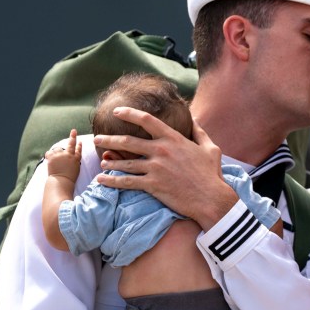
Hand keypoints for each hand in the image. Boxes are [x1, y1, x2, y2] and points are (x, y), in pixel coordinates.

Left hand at [45, 129, 81, 181]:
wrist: (62, 181)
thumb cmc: (69, 178)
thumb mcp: (76, 169)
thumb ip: (74, 162)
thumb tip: (72, 157)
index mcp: (76, 159)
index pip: (79, 150)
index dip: (79, 145)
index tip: (80, 141)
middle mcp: (69, 155)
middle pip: (71, 144)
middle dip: (73, 136)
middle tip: (74, 131)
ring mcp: (61, 155)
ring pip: (57, 149)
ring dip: (56, 153)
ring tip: (56, 159)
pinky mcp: (53, 157)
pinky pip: (49, 153)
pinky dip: (49, 155)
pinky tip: (50, 159)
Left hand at [92, 107, 237, 228]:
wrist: (211, 198)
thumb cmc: (212, 174)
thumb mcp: (210, 148)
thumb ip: (199, 132)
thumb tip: (195, 119)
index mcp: (173, 139)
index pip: (146, 120)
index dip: (129, 113)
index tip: (117, 111)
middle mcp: (161, 150)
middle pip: (128, 141)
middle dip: (109, 139)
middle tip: (98, 139)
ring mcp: (155, 168)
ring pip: (125, 162)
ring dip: (110, 161)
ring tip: (101, 162)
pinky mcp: (152, 185)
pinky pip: (127, 182)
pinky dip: (112, 181)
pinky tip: (102, 180)